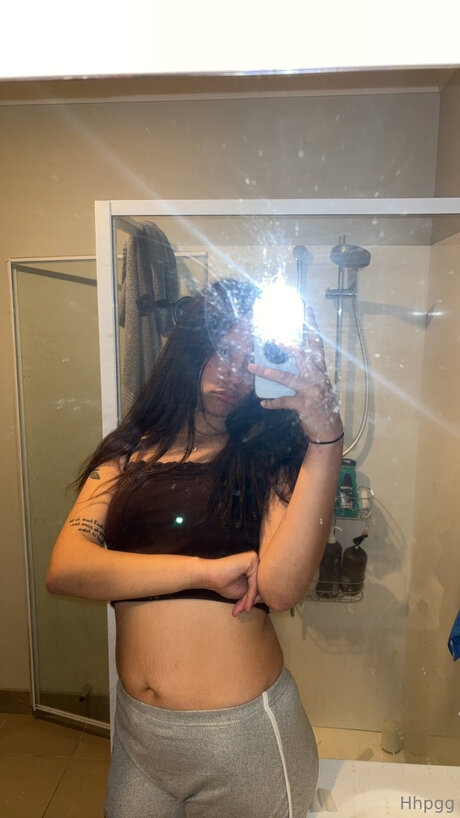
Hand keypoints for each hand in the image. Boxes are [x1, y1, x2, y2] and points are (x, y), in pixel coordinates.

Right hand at [205, 551, 259, 615]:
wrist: (208, 576)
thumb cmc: (222, 583)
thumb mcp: (243, 591)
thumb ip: (254, 593)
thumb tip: (268, 600)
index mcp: (254, 566)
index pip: (259, 585)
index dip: (253, 599)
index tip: (245, 609)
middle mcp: (256, 560)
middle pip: (261, 585)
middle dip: (252, 600)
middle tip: (244, 610)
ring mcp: (254, 559)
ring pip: (259, 586)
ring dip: (250, 600)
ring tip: (243, 609)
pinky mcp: (251, 560)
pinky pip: (255, 583)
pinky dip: (250, 596)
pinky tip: (246, 606)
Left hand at [248, 306, 342, 441]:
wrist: (329, 430)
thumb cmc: (322, 406)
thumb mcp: (317, 386)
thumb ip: (305, 373)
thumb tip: (285, 363)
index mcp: (320, 370)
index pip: (316, 343)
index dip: (312, 326)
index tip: (306, 309)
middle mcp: (317, 377)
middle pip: (301, 355)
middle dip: (286, 345)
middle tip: (272, 337)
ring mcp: (311, 391)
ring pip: (285, 378)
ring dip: (266, 372)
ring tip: (252, 367)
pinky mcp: (304, 405)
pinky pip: (283, 401)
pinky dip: (272, 402)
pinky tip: (263, 403)